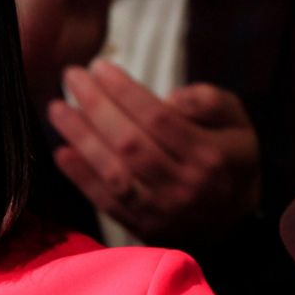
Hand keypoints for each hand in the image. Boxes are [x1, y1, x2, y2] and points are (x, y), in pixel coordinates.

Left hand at [47, 60, 259, 245]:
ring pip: (114, 173)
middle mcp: (186, 185)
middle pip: (131, 143)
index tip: (99, 66)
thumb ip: (209, 102)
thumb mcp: (237, 122)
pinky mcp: (143, 227)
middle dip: (96, 106)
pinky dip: (81, 177)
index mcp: (210, 155)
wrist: (234, 222)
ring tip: (57, 109)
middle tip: (71, 77)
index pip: (159, 118)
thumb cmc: (228, 158)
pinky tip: (61, 152)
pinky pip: (106, 202)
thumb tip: (171, 97)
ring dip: (81, 139)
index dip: (125, 91)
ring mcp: (162, 210)